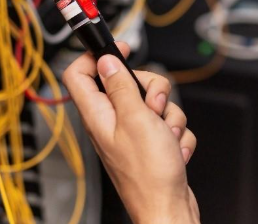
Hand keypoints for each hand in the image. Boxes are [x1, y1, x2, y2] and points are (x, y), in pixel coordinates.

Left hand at [63, 42, 199, 223]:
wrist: (169, 208)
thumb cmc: (149, 174)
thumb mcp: (135, 119)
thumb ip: (120, 87)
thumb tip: (106, 61)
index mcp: (98, 114)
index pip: (80, 74)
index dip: (97, 55)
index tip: (120, 49)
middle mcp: (112, 122)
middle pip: (128, 83)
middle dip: (152, 90)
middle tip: (153, 106)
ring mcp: (133, 133)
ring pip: (154, 102)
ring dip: (169, 116)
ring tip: (165, 136)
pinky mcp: (152, 143)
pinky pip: (168, 122)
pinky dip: (176, 135)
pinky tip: (173, 150)